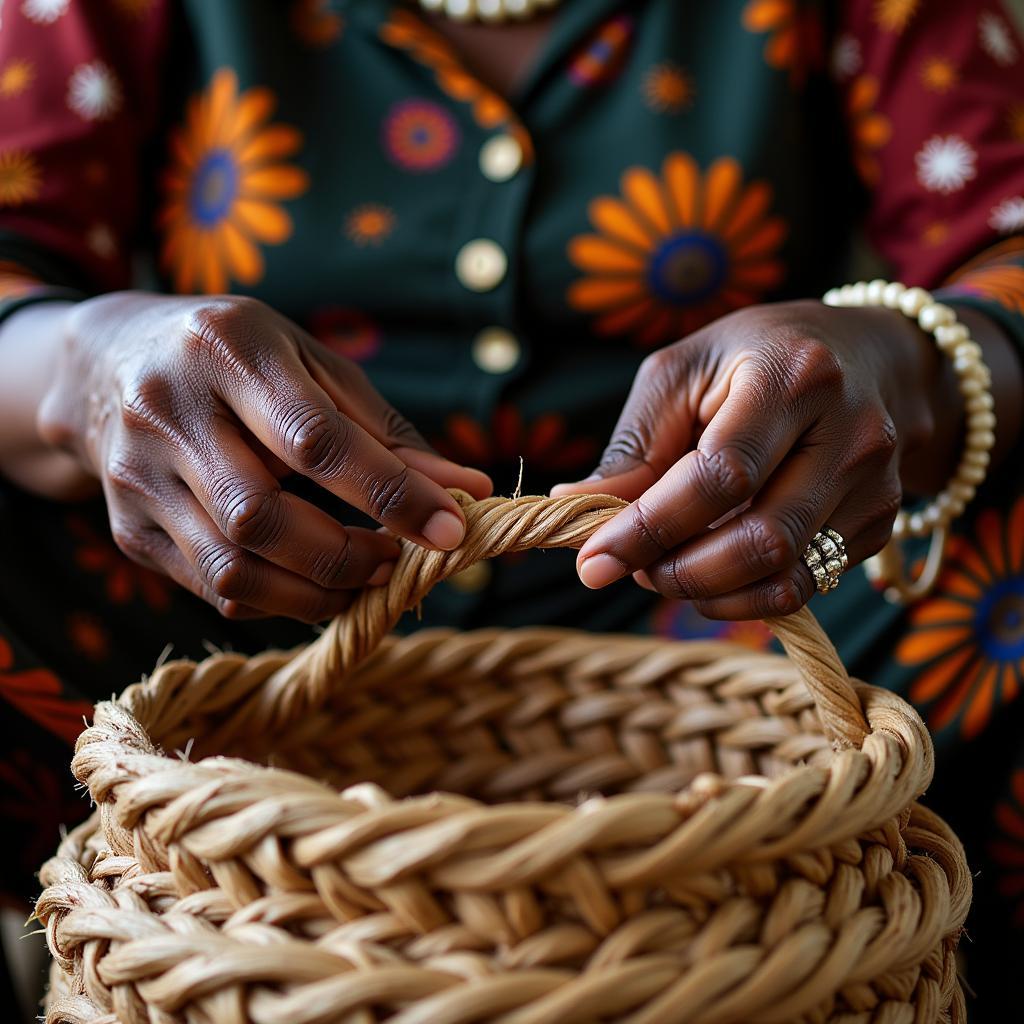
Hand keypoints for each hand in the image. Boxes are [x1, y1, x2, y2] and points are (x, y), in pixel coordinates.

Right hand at [38, 292, 490, 621]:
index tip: (450, 528)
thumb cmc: (240, 360)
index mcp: (228, 349)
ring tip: (364, 579)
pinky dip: (277, 600)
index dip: (390, 494)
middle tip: (397, 562)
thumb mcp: (314, 367)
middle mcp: (169, 410)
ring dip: (315, 593)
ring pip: (231, 568)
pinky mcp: (128, 528)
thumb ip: (386, 434)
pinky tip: (311, 582)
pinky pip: (212, 588)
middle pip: (261, 516)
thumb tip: (467, 490)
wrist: (105, 364)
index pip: (316, 439)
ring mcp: (137, 475)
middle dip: (347, 557)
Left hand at [553, 300, 960, 619]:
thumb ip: (634, 446)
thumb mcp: (684, 374)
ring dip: (708, 591)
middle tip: (634, 569)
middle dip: (679, 571)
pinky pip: (806, 585)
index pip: (720, 476)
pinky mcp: (880, 521)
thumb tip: (573, 504)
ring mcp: (875, 483)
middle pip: (760, 540)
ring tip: (665, 570)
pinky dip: (744, 594)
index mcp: (793, 376)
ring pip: (786, 576)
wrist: (871, 359)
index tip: (594, 561)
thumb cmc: (756, 360)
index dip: (651, 528)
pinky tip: (712, 568)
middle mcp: (851, 432)